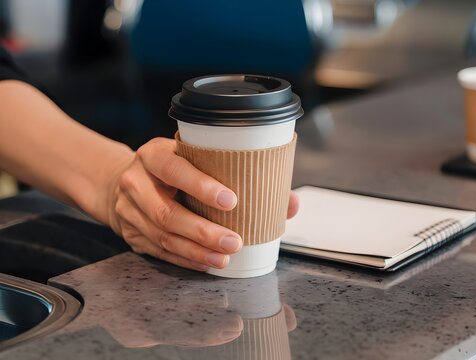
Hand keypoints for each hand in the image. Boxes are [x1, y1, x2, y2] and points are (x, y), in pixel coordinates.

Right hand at [108, 137, 298, 271]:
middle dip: (203, 231)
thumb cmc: (170, 168)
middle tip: (234, 241)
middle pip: (167, 213)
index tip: (231, 200)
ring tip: (223, 258)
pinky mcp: (131, 233)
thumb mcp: (193, 157)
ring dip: (196, 251)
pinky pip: (159, 251)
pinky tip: (206, 263)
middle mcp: (137, 182)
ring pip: (163, 237)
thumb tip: (288, 202)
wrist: (119, 181)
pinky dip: (185, 259)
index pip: (174, 169)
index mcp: (153, 155)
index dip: (201, 186)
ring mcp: (130, 210)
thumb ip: (237, 173)